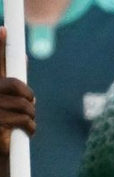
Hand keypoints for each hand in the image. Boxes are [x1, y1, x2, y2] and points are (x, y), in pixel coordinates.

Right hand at [0, 36, 35, 176]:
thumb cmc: (0, 122)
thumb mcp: (4, 98)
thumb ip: (9, 79)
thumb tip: (23, 58)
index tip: (3, 29)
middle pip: (16, 86)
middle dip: (28, 97)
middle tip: (30, 104)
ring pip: (24, 106)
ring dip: (30, 115)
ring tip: (25, 121)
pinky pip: (24, 122)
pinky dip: (30, 127)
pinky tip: (26, 131)